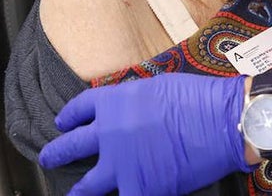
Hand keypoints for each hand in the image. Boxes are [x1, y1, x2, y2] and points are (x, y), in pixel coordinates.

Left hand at [39, 73, 252, 195]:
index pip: (79, 109)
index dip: (68, 117)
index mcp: (114, 103)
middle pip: (71, 145)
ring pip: (86, 185)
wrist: (222, 122)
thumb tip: (129, 112)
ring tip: (70, 195)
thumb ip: (134, 101)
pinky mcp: (140, 188)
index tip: (63, 123)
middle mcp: (109, 134)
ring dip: (76, 192)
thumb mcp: (158, 86)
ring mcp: (121, 165)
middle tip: (48, 157)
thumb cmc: (198, 98)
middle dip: (56, 153)